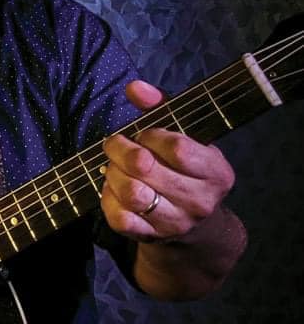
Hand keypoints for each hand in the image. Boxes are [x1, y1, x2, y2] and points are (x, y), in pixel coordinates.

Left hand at [101, 80, 235, 242]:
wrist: (193, 226)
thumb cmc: (184, 169)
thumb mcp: (184, 135)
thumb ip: (161, 107)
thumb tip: (135, 87)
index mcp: (216, 172)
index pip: (178, 148)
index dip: (151, 135)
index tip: (142, 133)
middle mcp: (200, 201)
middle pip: (145, 169)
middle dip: (120, 150)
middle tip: (114, 144)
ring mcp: (176, 222)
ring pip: (131, 194)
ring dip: (112, 173)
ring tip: (113, 166)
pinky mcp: (152, 236)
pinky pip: (119, 218)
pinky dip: (107, 199)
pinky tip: (111, 188)